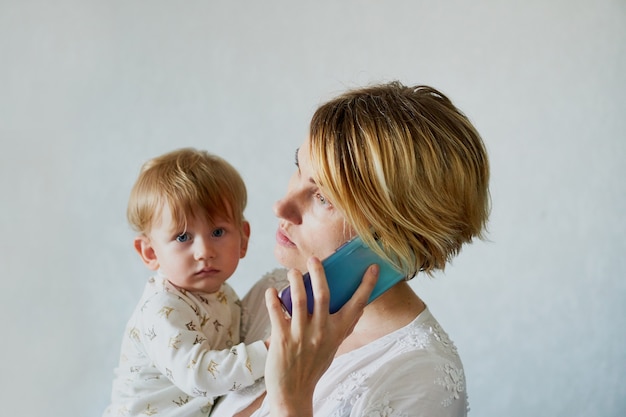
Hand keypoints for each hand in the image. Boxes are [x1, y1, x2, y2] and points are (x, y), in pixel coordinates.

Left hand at [263, 257, 378, 416]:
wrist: (293, 392)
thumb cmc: (313, 366)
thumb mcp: (332, 346)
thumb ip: (339, 327)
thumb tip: (350, 308)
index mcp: (337, 332)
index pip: (357, 305)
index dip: (366, 285)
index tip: (373, 268)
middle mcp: (321, 332)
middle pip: (323, 295)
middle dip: (318, 274)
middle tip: (313, 259)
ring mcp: (301, 335)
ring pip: (299, 300)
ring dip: (294, 282)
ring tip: (292, 272)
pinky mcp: (282, 339)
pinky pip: (276, 313)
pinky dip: (273, 299)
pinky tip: (272, 291)